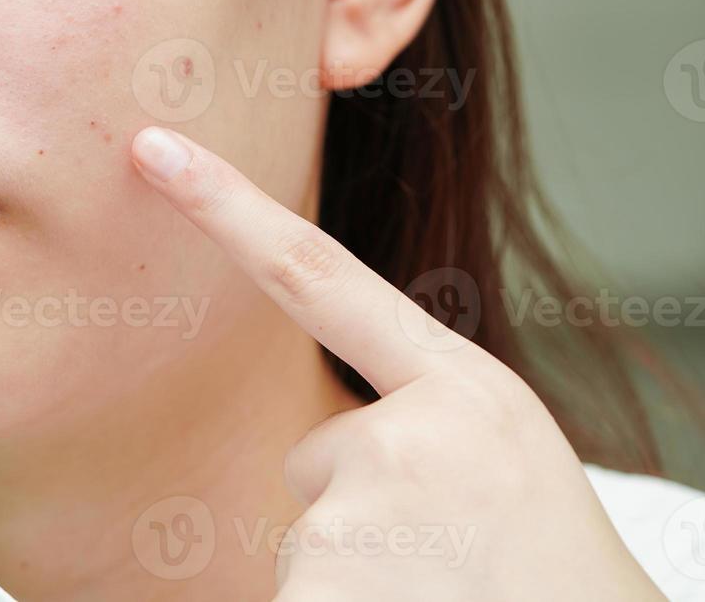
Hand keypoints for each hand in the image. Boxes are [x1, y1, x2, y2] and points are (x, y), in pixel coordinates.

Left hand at [128, 126, 664, 601]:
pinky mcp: (328, 586)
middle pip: (316, 458)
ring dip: (363, 571)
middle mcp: (410, 435)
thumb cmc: (551, 566)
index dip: (225, 205)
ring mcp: (368, 513)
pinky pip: (296, 590)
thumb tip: (318, 446)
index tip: (153, 147)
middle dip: (361, 509)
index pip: (316, 271)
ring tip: (447, 592)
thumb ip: (415, 415)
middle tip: (453, 554)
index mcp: (463, 388)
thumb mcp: (501, 455)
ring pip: (311, 534)